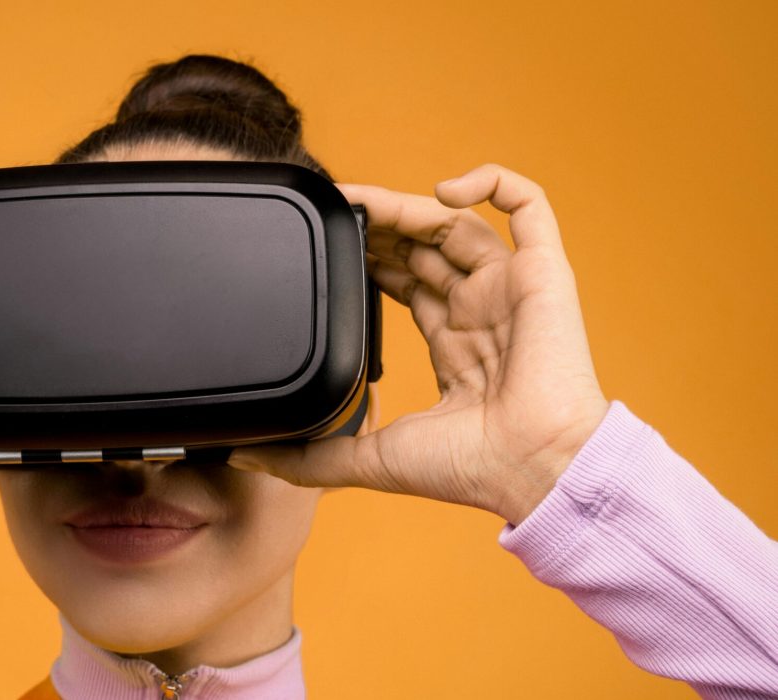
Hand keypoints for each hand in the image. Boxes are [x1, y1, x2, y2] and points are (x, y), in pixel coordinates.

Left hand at [230, 164, 609, 524]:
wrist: (532, 469)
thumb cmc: (469, 470)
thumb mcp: (369, 458)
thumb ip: (309, 457)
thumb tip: (246, 455)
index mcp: (453, 345)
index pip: (405, 283)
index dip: (368, 258)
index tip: (329, 244)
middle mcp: (482, 311)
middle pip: (424, 248)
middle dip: (377, 227)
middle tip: (335, 213)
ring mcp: (511, 288)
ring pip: (457, 223)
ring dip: (409, 206)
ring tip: (362, 200)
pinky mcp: (542, 273)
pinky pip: (529, 206)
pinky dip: (493, 182)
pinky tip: (444, 188)